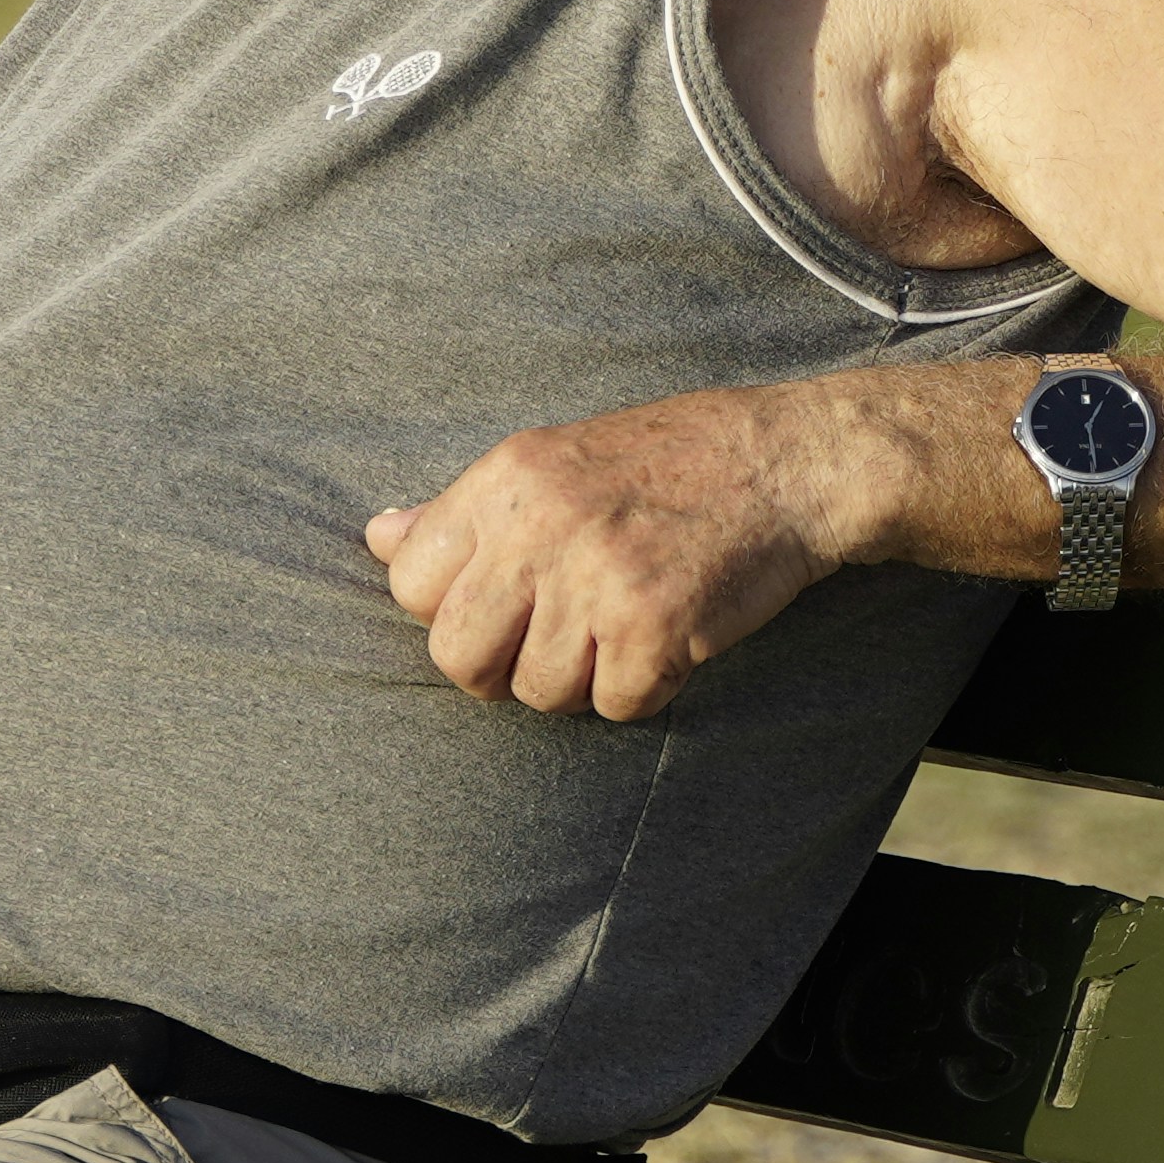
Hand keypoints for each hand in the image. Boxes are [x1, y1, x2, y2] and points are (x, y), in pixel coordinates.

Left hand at [363, 380, 887, 721]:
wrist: (787, 462)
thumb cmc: (669, 461)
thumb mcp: (551, 457)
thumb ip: (463, 508)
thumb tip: (376, 537)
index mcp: (505, 478)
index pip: (408, 583)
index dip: (447, 611)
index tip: (499, 606)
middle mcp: (540, 527)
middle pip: (457, 656)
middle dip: (497, 669)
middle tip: (551, 644)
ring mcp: (596, 577)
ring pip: (536, 691)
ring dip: (578, 681)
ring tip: (618, 631)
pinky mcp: (655, 625)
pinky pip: (614, 705)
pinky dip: (643, 690)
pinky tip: (666, 641)